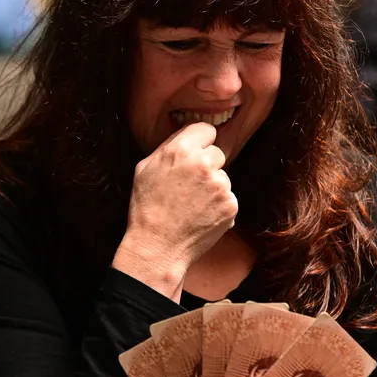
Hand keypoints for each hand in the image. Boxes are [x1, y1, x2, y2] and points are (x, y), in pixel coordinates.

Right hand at [112, 123, 236, 299]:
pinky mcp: (231, 206)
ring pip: (223, 177)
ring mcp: (220, 186)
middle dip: (207, 165)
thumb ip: (168, 147)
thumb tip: (187, 135)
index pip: (206, 129)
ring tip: (192, 205)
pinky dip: (218, 207)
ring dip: (212, 188)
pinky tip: (201, 216)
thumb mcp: (145, 169)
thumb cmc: (147, 208)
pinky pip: (228, 198)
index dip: (200, 141)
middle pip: (217, 153)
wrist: (158, 247)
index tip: (196, 152)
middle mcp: (204, 164)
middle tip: (189, 186)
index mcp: (181, 151)